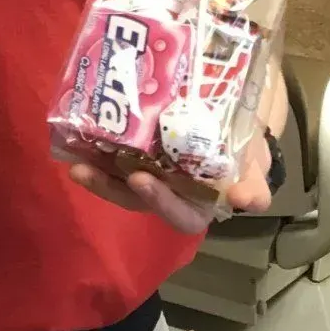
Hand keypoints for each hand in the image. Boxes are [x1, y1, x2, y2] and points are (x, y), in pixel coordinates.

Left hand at [63, 134, 273, 235]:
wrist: (235, 115)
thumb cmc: (245, 151)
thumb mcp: (255, 166)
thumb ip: (253, 185)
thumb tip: (246, 200)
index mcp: (200, 203)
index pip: (179, 215)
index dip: (160, 202)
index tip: (141, 180)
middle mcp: (169, 192)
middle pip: (136, 199)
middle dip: (110, 186)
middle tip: (86, 170)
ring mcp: (149, 172)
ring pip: (119, 180)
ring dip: (95, 171)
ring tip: (74, 159)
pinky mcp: (135, 152)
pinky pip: (113, 156)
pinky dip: (95, 149)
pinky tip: (77, 135)